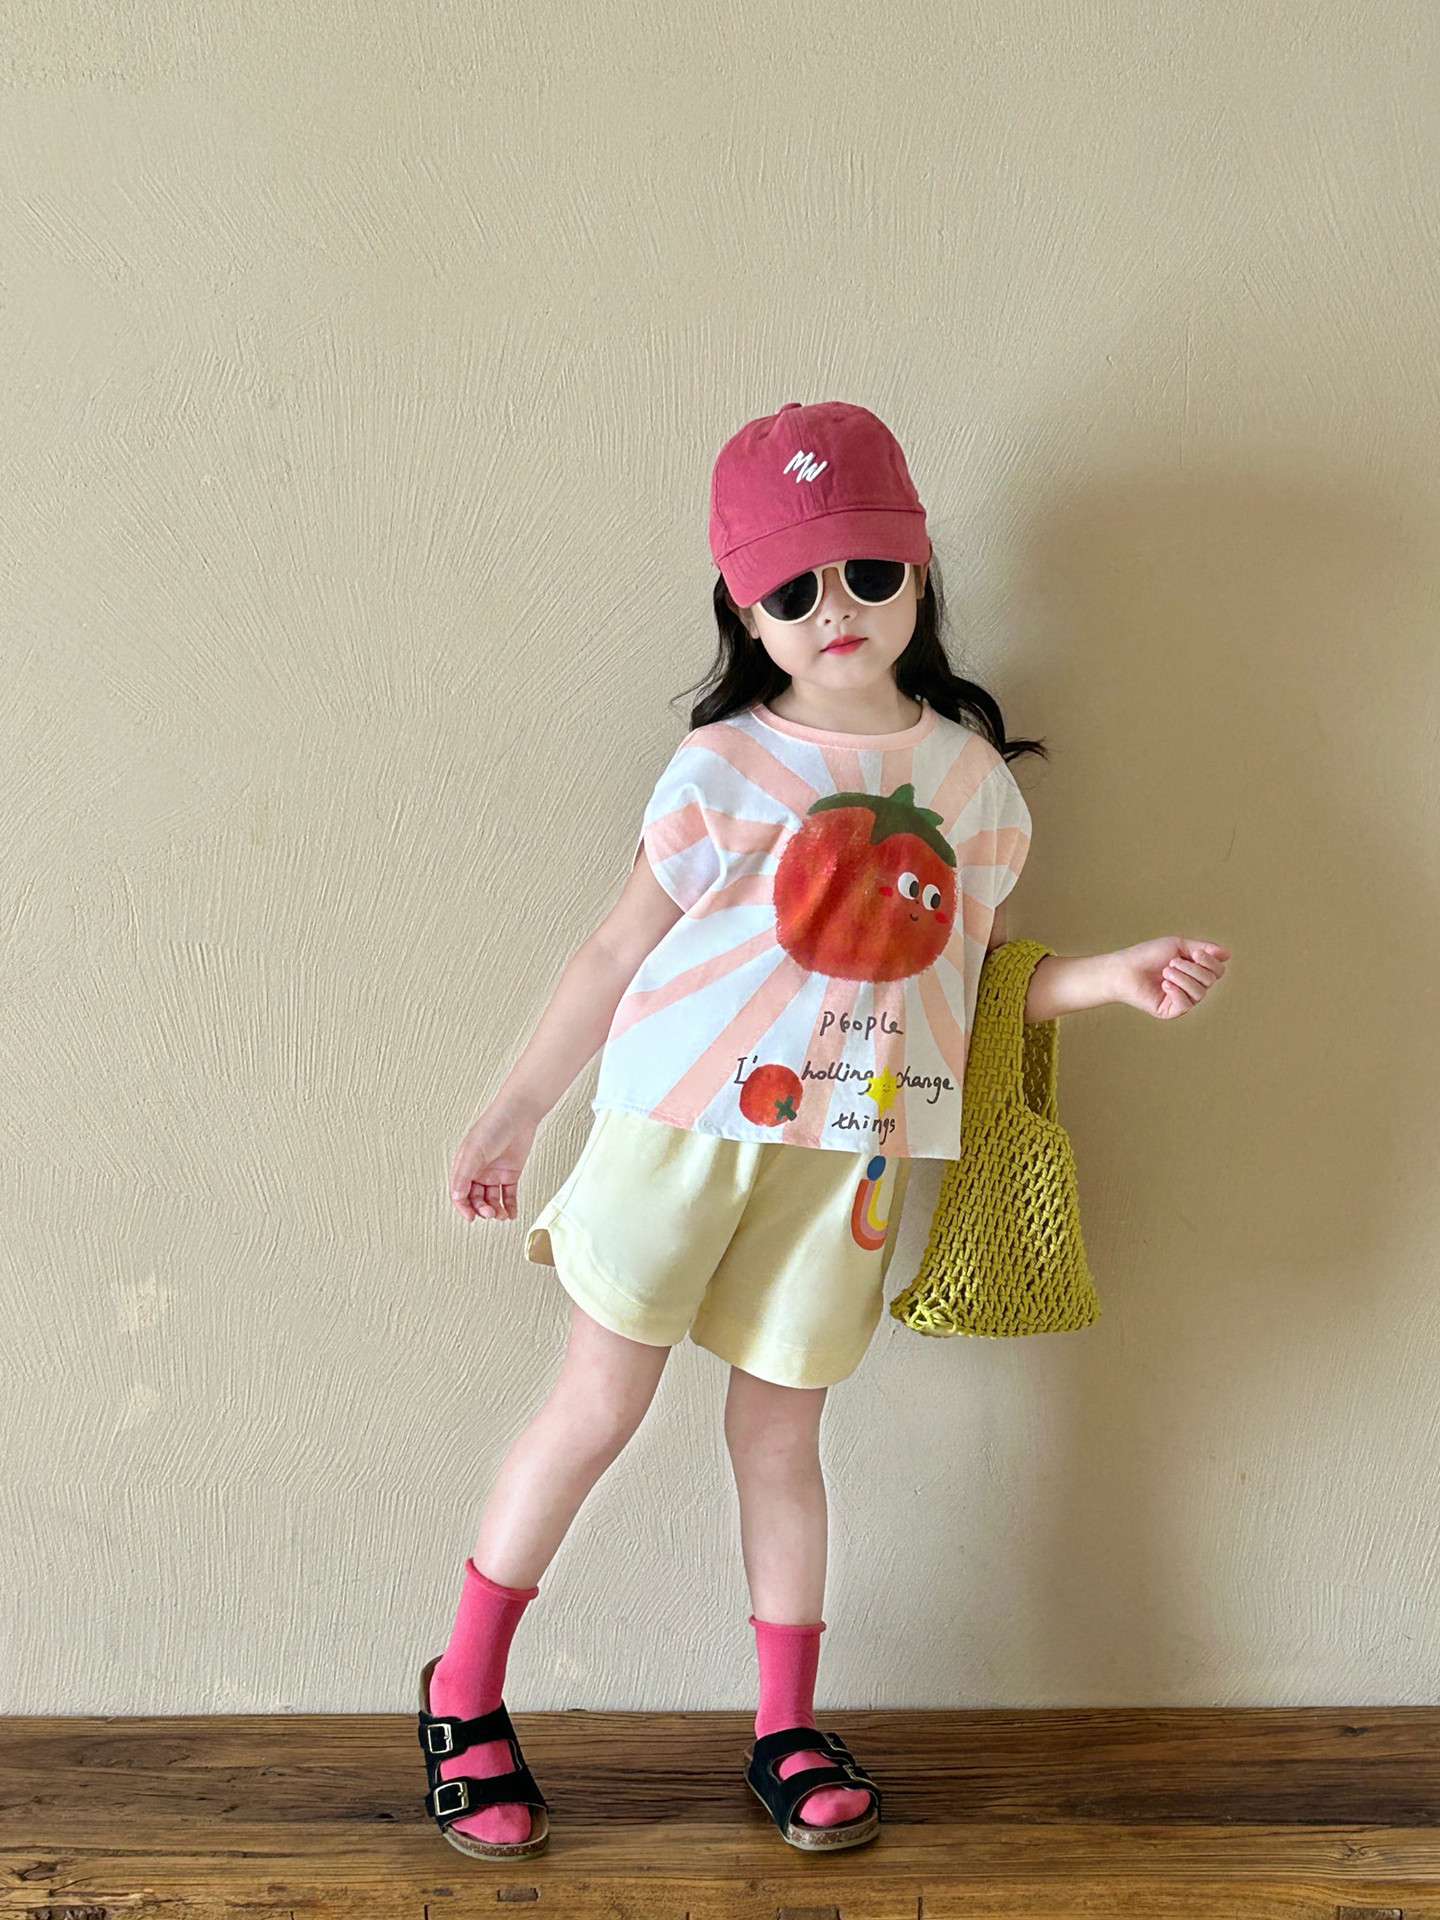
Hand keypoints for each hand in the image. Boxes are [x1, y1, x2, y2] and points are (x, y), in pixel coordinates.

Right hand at [449, 1103, 537, 1220]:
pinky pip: (508, 1195)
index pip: (459, 1193)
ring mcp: (494, 1174)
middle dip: (482, 1209)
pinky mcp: (510, 1174)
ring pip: (492, 1200)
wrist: (519, 1115)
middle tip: (490, 1213)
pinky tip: (511, 1214)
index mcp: (464, 1166)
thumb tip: (457, 1196)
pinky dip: (510, 1206)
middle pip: (476, 1199)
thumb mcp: (474, 1151)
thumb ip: (464, 1174)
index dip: (463, 1207)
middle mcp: (478, 1172)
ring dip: (496, 1210)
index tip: (470, 1217)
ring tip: (502, 1215)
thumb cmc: (493, 1126)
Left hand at [1108, 937, 1231, 1019]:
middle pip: (1211, 980)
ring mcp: (1182, 1000)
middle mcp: (1192, 986)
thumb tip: (1228, 953)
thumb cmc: (1148, 955)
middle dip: (1192, 969)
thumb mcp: (1178, 945)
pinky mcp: (1170, 1011)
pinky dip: (1177, 992)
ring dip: (1183, 979)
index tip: (1195, 953)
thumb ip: (1203, 948)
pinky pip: (1186, 1005)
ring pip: (1200, 993)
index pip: (1218, 970)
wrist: (1124, 968)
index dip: (1211, 962)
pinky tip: (1164, 985)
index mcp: (1195, 971)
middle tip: (1171, 963)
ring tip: (1165, 972)